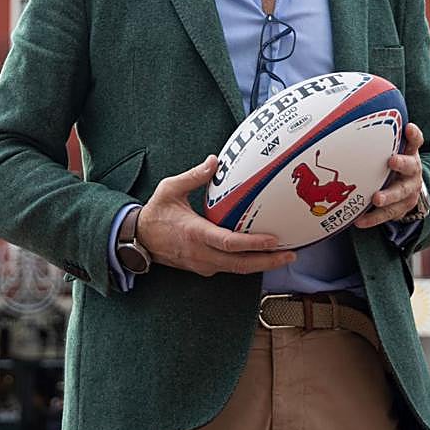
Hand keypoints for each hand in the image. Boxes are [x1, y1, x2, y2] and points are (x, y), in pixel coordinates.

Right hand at [137, 155, 297, 276]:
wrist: (138, 239)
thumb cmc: (156, 212)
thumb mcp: (170, 188)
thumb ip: (194, 175)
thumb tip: (215, 160)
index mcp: (196, 233)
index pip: (229, 243)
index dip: (253, 244)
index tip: (273, 240)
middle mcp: (201, 254)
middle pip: (240, 264)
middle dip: (267, 261)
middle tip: (291, 255)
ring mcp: (202, 265)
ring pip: (237, 269)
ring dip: (261, 264)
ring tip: (284, 256)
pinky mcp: (203, 268)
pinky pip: (229, 268)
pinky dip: (247, 263)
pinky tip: (261, 255)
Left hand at [354, 122, 424, 228]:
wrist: (410, 190)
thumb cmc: (394, 165)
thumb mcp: (393, 150)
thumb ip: (381, 137)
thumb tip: (353, 112)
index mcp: (410, 155)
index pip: (416, 142)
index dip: (414, 135)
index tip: (409, 128)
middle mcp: (413, 173)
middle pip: (411, 167)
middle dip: (402, 164)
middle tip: (392, 161)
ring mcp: (408, 192)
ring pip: (400, 195)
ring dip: (388, 196)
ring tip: (376, 198)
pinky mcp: (401, 209)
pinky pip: (387, 215)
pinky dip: (373, 218)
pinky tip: (359, 221)